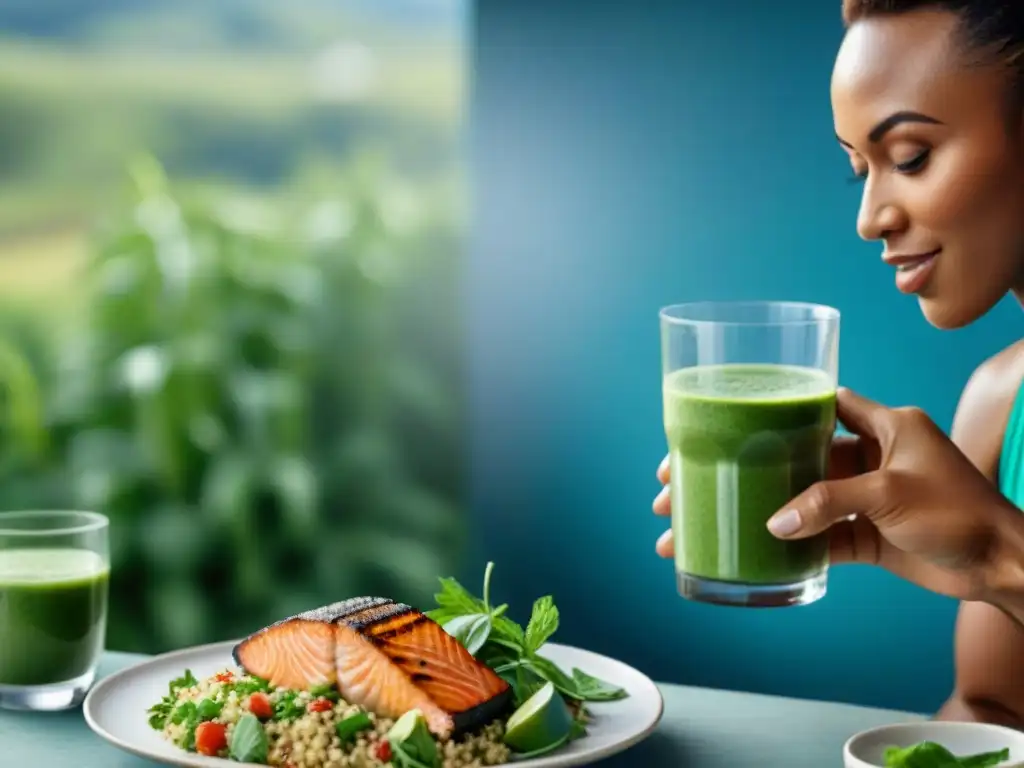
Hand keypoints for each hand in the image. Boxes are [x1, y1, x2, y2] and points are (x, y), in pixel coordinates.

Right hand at [652, 387, 1016, 601]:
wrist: (1001, 567)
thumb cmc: (963, 513)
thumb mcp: (891, 494)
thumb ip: (830, 501)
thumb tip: (774, 522)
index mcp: (883, 425)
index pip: (821, 403)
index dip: (776, 406)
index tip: (727, 414)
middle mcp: (869, 455)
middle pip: (791, 455)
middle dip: (743, 468)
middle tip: (685, 480)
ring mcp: (864, 496)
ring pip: (796, 498)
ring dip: (756, 510)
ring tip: (698, 523)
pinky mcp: (865, 534)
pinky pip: (816, 535)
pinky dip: (788, 544)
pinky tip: (750, 550)